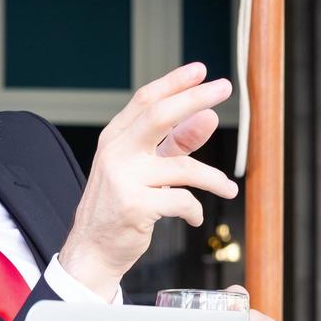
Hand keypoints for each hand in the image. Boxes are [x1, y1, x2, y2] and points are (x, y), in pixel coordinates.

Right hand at [59, 63, 237, 295]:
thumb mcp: (144, 169)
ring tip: (227, 188)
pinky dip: (194, 210)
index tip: (201, 70)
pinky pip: (182, 201)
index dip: (174, 82)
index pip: (145, 101)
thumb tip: (207, 116)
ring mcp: (123, 179)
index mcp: (115, 139)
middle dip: (194, 98)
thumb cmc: (119, 206)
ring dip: (213, 178)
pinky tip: (193, 216)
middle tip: (224, 88)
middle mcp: (116, 153)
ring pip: (183, 167)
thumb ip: (175, 143)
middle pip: (158, 115)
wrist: (92, 250)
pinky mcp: (135, 206)